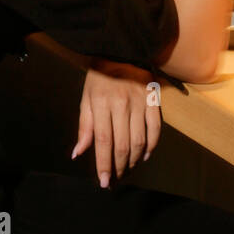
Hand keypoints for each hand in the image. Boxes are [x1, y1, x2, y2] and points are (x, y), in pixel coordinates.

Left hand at [72, 63, 161, 187]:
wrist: (121, 51)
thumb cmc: (99, 77)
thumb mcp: (86, 99)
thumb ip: (84, 127)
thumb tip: (78, 153)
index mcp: (101, 102)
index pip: (102, 140)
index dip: (104, 164)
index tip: (104, 182)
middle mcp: (121, 103)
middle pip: (122, 145)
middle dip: (119, 167)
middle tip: (115, 180)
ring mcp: (139, 102)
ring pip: (139, 141)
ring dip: (133, 161)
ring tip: (127, 169)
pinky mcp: (153, 100)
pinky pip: (155, 130)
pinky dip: (151, 147)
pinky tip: (143, 156)